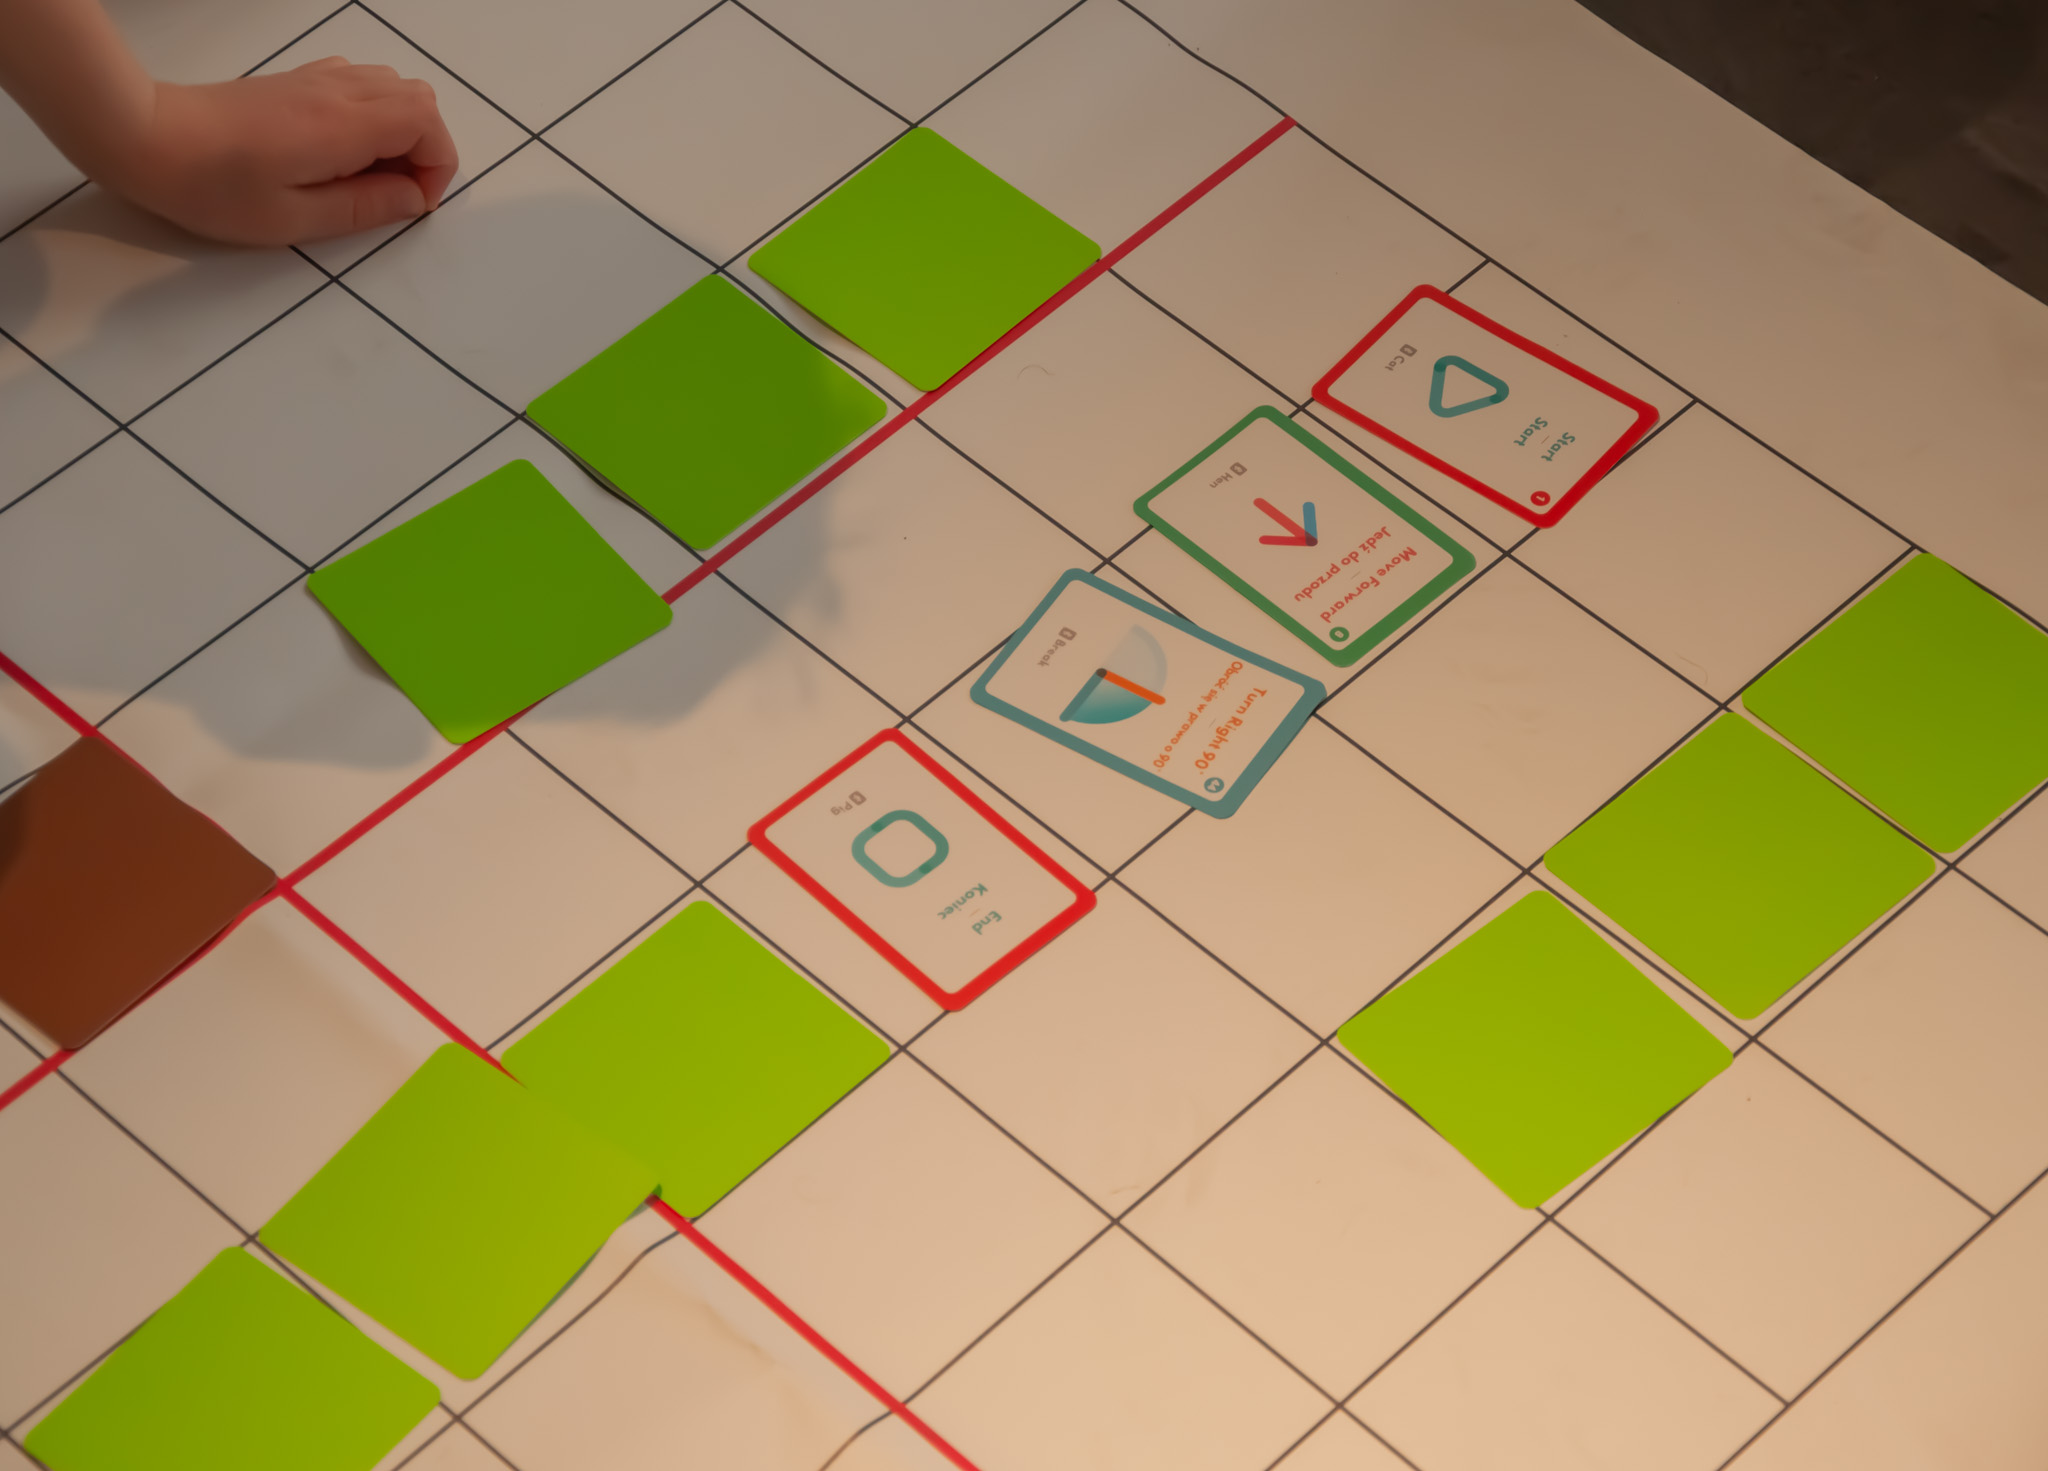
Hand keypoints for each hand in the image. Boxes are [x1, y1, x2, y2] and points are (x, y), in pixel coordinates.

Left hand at [106, 58, 458, 245]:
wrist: (147, 138)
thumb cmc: (215, 189)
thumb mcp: (295, 220)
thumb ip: (365, 209)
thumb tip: (413, 199)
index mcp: (344, 126)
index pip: (427, 123)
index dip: (436, 167)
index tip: (408, 204)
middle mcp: (338, 92)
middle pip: (419, 98)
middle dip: (425, 147)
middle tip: (392, 191)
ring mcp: (316, 79)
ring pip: (392, 85)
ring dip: (400, 129)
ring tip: (367, 173)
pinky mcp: (295, 80)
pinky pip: (359, 82)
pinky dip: (372, 113)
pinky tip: (340, 148)